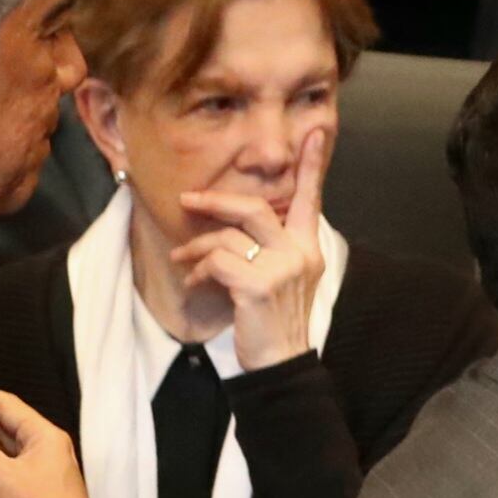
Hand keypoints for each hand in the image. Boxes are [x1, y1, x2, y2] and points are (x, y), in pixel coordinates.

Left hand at [177, 161, 331, 372]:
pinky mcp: (259, 286)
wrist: (280, 365)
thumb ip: (267, 250)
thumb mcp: (279, 280)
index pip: (312, 199)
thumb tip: (229, 228)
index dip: (311, 166)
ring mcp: (282, 269)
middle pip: (255, 208)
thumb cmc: (272, 322)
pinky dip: (199, 271)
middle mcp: (300, 253)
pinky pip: (217, 261)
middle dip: (216, 201)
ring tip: (183, 262)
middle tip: (187, 200)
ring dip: (197, 248)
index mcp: (308, 248)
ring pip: (228, 236)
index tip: (314, 132)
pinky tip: (195, 285)